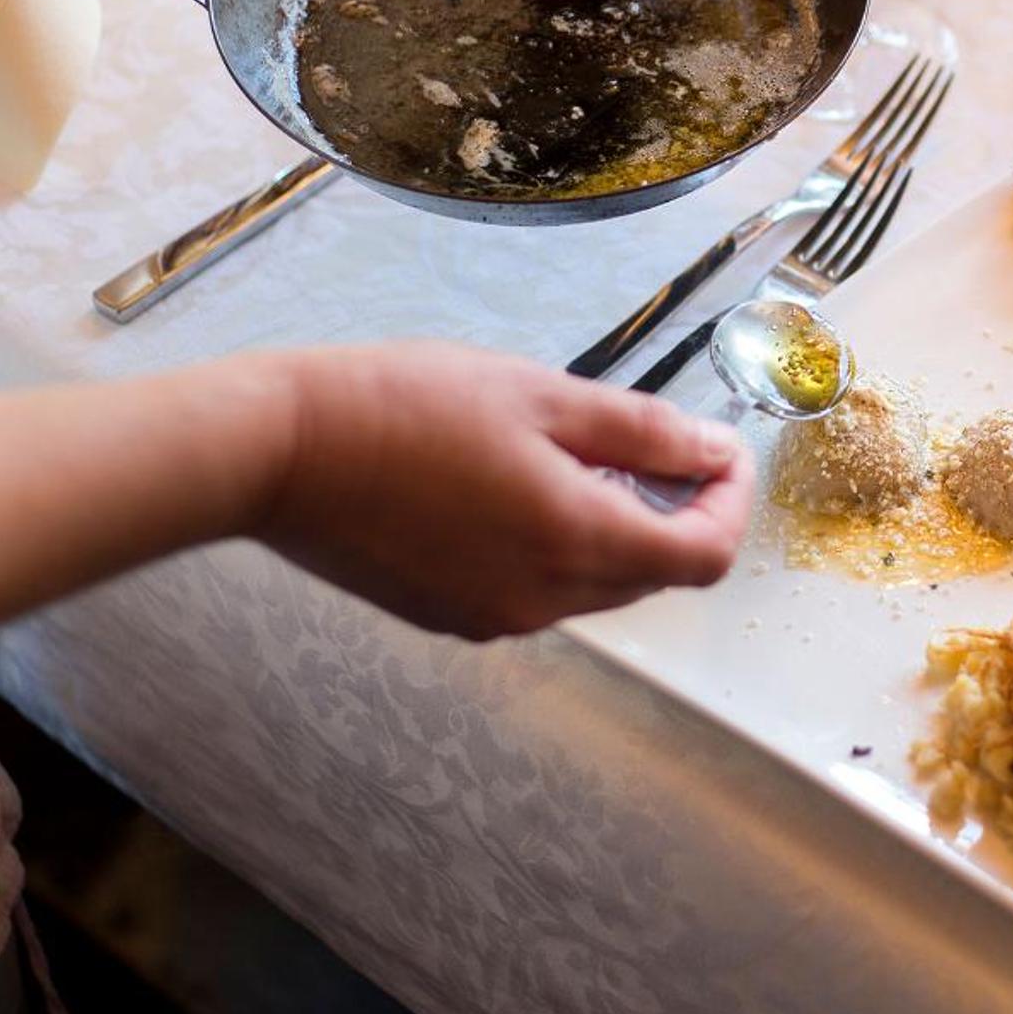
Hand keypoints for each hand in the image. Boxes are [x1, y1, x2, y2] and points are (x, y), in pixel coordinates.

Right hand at [252, 343, 752, 639]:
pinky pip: (540, 592)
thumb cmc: (406, 405)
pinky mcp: (453, 618)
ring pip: (598, 585)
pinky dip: (561, 547)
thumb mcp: (541, 395)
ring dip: (617, 529)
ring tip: (580, 455)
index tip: (720, 453)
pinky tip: (521, 487)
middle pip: (655, 574)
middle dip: (676, 511)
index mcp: (575, 540)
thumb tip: (713, 453)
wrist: (282, 452)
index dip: (730, 504)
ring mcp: (495, 618)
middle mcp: (544, 600)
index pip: (703, 556)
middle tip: (655, 443)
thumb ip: (640, 432)